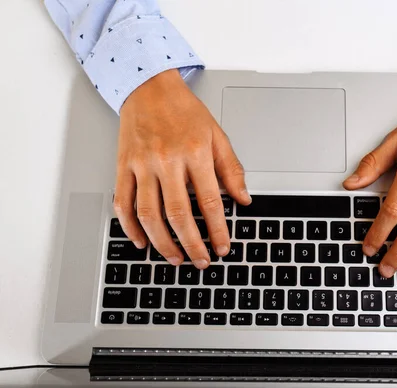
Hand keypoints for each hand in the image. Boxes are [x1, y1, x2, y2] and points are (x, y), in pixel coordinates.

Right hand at [113, 69, 251, 268]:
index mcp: (195, 153)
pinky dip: (131, 227)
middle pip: (178, 214)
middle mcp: (167, 161)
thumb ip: (232, 169)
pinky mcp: (123, 166)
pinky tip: (142, 241)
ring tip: (175, 257)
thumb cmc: (185, 111)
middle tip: (201, 261)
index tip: (222, 247)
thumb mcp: (217, 135)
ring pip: (149, 214)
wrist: (149, 87)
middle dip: (192, 245)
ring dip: (163, 243)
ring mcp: (142, 165)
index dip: (217, 230)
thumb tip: (243, 199)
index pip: (209, 202)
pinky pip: (123, 203)